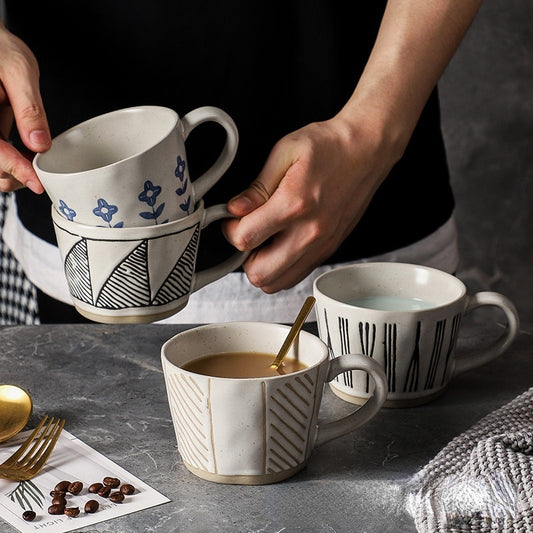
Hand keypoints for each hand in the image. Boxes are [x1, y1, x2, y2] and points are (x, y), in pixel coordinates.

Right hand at [0, 23, 49, 192]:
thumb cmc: (0, 48)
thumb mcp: (19, 70)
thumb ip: (29, 109)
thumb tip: (39, 145)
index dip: (14, 168)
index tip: (36, 182)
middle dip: (15, 175)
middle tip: (41, 177)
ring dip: (13, 173)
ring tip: (36, 169)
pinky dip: (12, 162)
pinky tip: (28, 157)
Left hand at [223, 112, 400, 292]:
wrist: (367, 150)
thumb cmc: (329, 146)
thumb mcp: (285, 152)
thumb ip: (257, 186)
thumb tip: (235, 209)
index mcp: (294, 204)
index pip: (245, 238)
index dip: (230, 230)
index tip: (233, 219)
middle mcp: (310, 232)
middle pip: (259, 273)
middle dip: (243, 256)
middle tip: (247, 233)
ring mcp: (322, 245)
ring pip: (278, 283)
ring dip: (262, 266)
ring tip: (264, 240)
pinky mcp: (329, 249)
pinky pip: (296, 276)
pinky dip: (281, 268)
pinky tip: (281, 243)